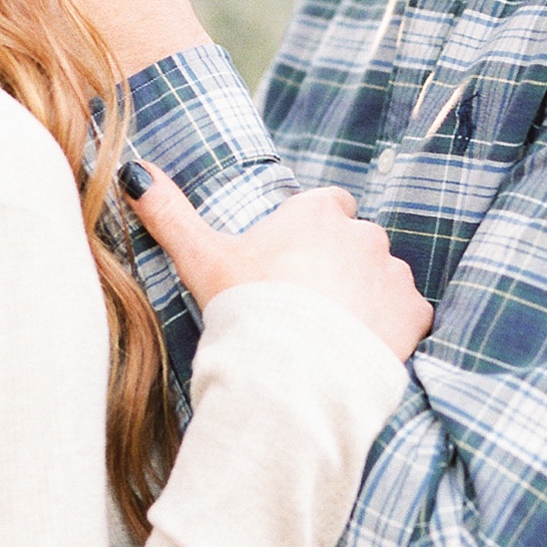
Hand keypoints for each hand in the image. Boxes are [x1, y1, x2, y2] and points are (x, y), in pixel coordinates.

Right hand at [129, 168, 432, 362]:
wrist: (291, 376)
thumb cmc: (245, 310)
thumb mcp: (200, 258)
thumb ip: (170, 213)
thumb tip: (134, 171)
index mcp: (315, 214)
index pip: (328, 206)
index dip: (313, 234)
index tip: (294, 265)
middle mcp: (362, 234)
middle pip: (357, 243)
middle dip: (341, 268)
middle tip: (308, 308)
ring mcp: (391, 273)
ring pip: (383, 278)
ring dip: (367, 299)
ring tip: (333, 335)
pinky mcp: (413, 313)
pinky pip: (409, 315)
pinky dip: (393, 330)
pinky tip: (362, 350)